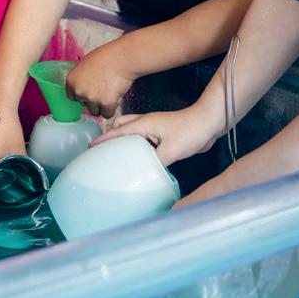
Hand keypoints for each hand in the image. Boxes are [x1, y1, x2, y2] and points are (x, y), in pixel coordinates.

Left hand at [65, 41, 135, 118]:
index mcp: (72, 80)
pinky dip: (112, 108)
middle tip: (103, 89)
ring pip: (95, 111)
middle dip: (93, 100)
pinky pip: (107, 114)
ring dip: (102, 106)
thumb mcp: (86, 64)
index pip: (72, 96)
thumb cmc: (107, 57)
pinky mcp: (105, 104)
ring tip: (110, 92)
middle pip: (84, 105)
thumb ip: (81, 78)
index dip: (83, 95)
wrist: (121, 58)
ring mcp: (92, 99)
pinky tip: (116, 97)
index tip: (89, 93)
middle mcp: (79, 91)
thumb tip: (83, 88)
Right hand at [92, 107, 217, 165]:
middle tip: (104, 151)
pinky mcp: (162, 132)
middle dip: (110, 135)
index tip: (90, 147)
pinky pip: (143, 136)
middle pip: (120, 125)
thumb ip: (154, 163)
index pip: (117, 131)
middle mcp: (146, 122)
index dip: (103, 139)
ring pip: (131, 129)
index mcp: (143, 124)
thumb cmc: (190, 132)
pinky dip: (135, 143)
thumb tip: (143, 174)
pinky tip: (139, 156)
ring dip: (123, 138)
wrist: (208, 122)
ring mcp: (154, 126)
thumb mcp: (170, 151)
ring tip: (119, 154)